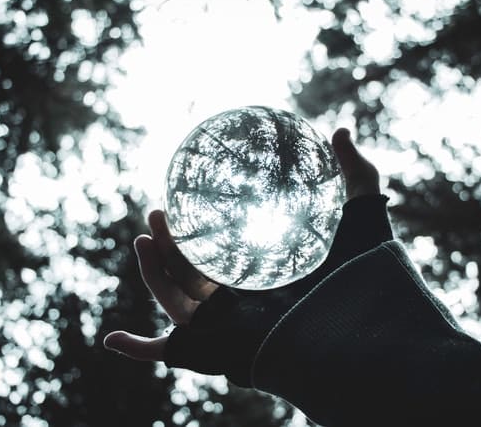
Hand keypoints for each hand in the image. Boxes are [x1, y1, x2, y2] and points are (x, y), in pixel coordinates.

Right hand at [103, 128, 383, 369]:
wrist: (362, 325)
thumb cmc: (366, 276)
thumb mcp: (362, 214)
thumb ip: (354, 173)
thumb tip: (340, 130)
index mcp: (274, 274)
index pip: (229, 252)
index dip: (202, 230)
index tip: (184, 200)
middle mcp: (251, 300)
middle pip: (197, 272)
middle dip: (170, 244)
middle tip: (157, 212)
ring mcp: (233, 322)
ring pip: (179, 296)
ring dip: (155, 269)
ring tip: (146, 232)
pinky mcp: (220, 343)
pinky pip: (175, 347)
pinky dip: (141, 349)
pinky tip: (114, 338)